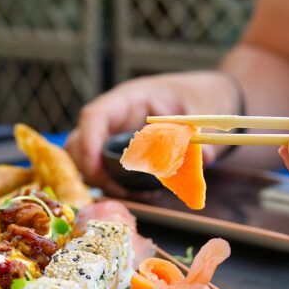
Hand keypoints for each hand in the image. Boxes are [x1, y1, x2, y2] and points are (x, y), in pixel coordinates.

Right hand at [65, 71, 238, 195]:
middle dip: (90, 169)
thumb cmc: (200, 95)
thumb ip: (199, 135)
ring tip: (133, 194)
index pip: (94, 116)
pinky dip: (116, 184)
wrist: (208, 98)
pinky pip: (106, 169)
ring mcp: (115, 134)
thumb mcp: (204, 111)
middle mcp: (115, 117)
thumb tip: (202, 159)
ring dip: (102, 180)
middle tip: (118, 191)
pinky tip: (142, 192)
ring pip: (88, 158)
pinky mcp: (122, 151)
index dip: (88, 144)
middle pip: (80, 141)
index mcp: (130, 99)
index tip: (95, 170)